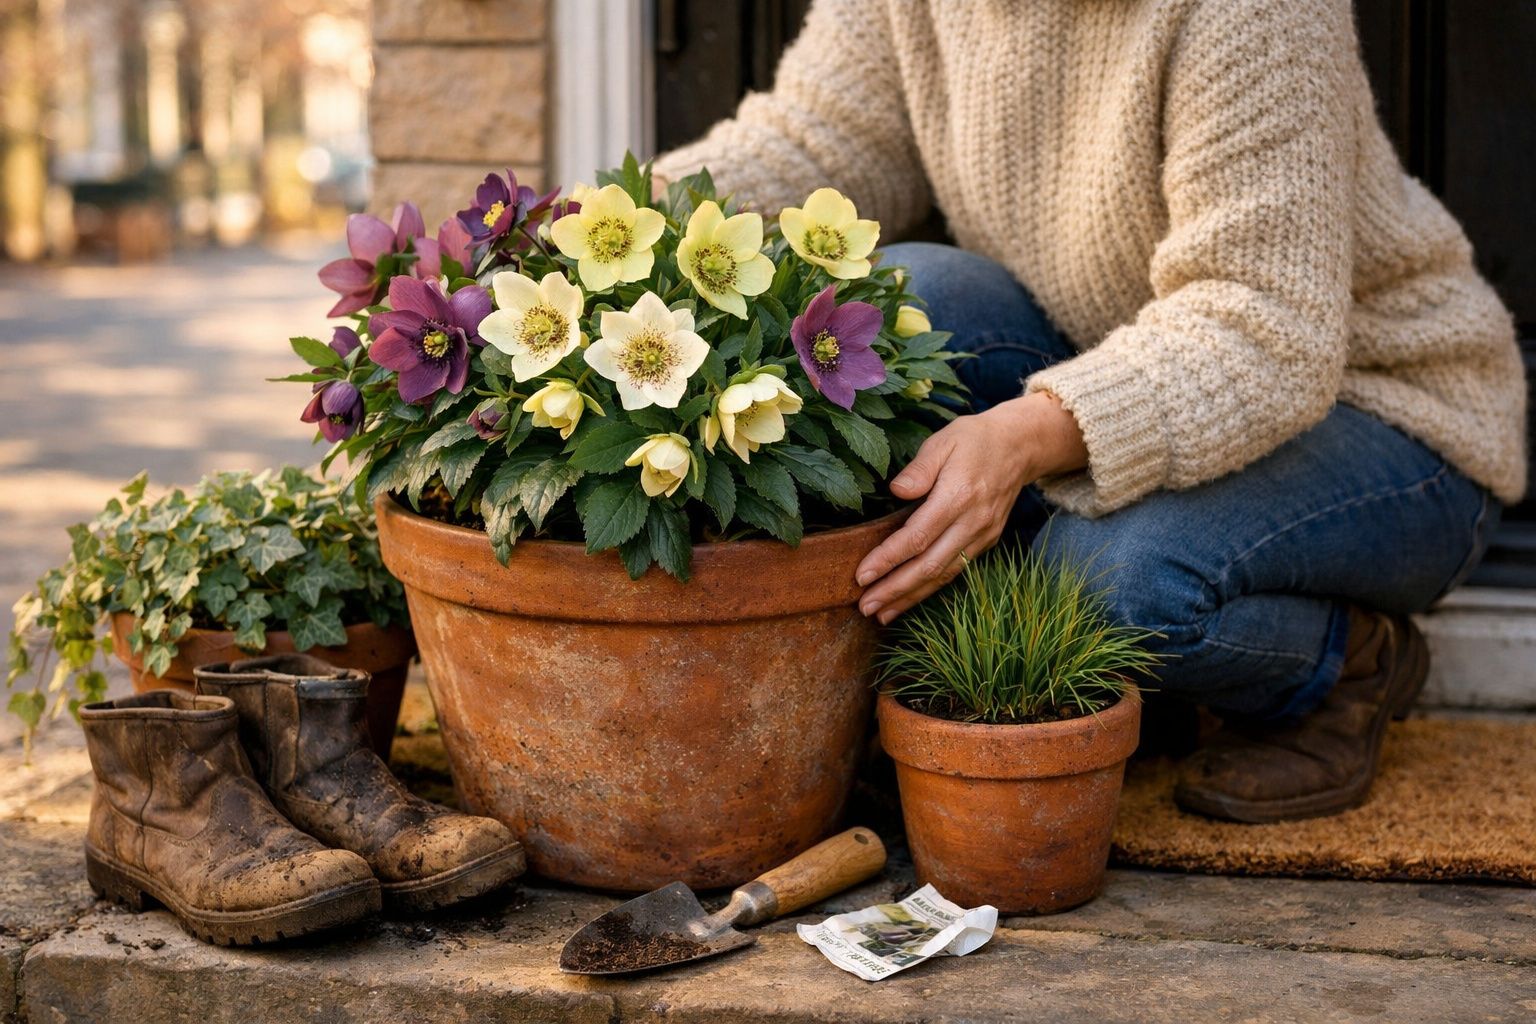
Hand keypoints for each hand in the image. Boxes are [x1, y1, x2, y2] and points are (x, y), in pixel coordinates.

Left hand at [855, 391, 1086, 622]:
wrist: (1020, 446)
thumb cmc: (973, 440)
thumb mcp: (943, 441)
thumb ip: (920, 468)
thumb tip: (897, 490)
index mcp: (958, 495)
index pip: (918, 535)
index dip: (889, 558)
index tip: (863, 575)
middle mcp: (972, 522)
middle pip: (930, 564)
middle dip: (895, 589)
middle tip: (865, 606)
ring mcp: (982, 535)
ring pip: (943, 574)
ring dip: (911, 597)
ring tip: (881, 614)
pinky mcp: (986, 542)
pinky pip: (955, 570)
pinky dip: (930, 588)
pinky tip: (908, 599)